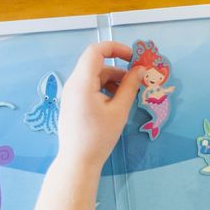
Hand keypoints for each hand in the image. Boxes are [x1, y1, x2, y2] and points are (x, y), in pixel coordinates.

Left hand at [57, 41, 142, 170]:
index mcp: (82, 83)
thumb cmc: (99, 137)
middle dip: (118, 69)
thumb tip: (139, 70)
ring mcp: (70, 94)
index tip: (132, 56)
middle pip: (96, 65)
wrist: (78, 161)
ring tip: (127, 96)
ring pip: (93, 77)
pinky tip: (115, 103)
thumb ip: (130, 86)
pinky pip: (88, 87)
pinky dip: (103, 89)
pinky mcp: (72, 103)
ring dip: (112, 80)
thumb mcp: (119, 110)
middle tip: (136, 81)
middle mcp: (73, 84)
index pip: (96, 51)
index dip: (115, 48)